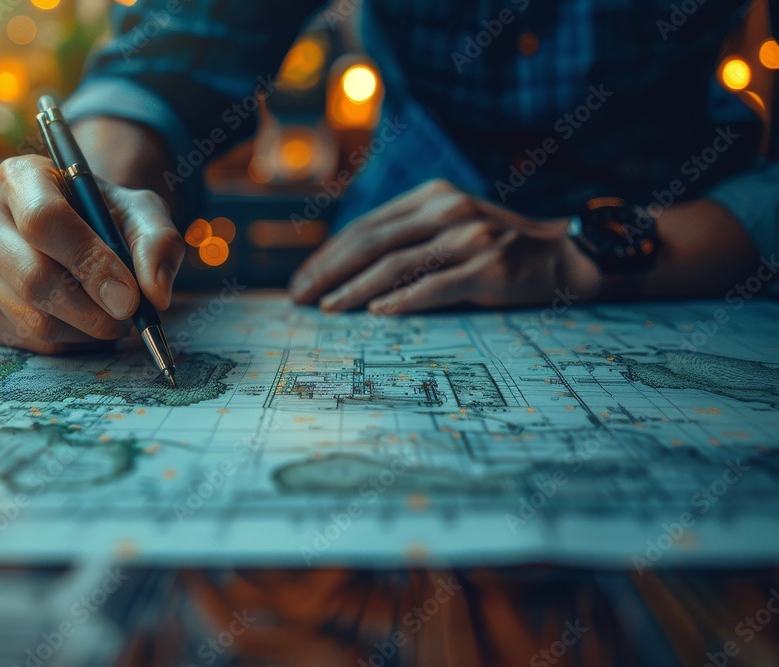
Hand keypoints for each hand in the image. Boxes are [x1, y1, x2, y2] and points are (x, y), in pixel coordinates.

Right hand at [0, 154, 183, 353]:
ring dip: (86, 330)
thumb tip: (154, 293)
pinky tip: (85, 322)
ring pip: (32, 317)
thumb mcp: (143, 214)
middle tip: (128, 316)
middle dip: (91, 309)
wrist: (83, 232)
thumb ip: (157, 243)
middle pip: (33, 277)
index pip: (43, 220)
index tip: (129, 296)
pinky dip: (69, 342)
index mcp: (21, 177)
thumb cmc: (110, 217)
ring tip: (112, 317)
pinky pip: (27, 340)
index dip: (89, 262)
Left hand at [289, 179, 600, 313]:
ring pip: (396, 264)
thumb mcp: (452, 225)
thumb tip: (349, 268)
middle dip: (328, 271)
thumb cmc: (498, 247)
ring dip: (354, 289)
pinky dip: (402, 300)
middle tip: (300, 297)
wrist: (566, 256)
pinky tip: (375, 314)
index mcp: (433, 197)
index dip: (329, 254)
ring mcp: (470, 238)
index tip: (302, 280)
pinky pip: (435, 286)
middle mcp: (448, 210)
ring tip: (326, 308)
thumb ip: (410, 235)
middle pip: (372, 241)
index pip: (367, 226)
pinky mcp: (489, 268)